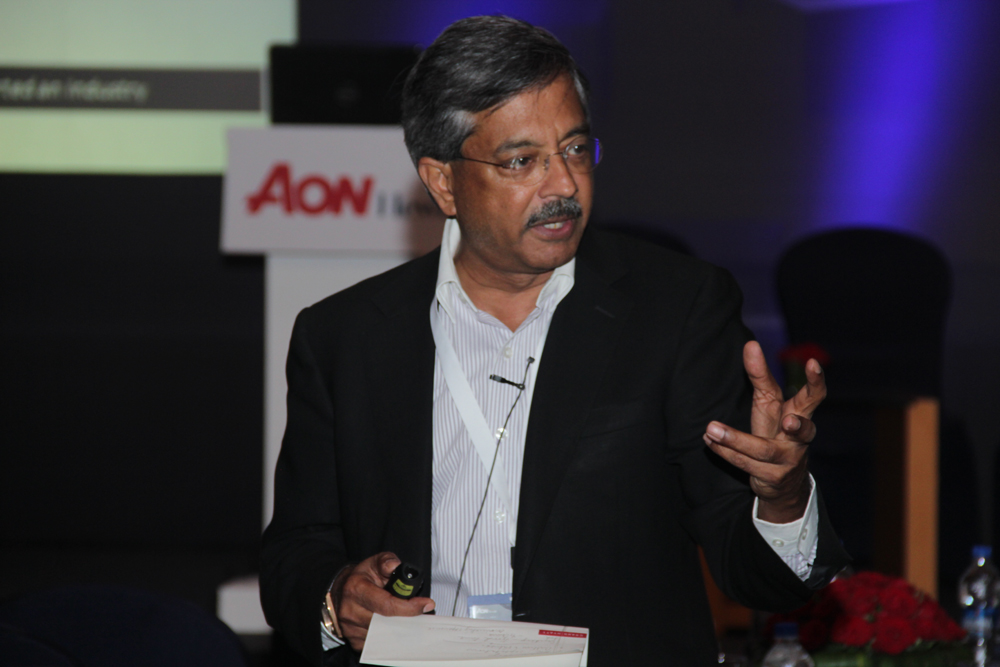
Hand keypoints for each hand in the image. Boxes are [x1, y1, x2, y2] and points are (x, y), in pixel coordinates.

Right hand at [334, 551, 434, 651]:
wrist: (340, 591)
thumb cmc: (362, 577)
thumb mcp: (373, 563)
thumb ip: (386, 561)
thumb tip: (396, 566)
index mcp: (356, 590)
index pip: (387, 604)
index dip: (409, 607)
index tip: (426, 604)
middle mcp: (350, 611)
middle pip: (387, 623)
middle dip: (407, 619)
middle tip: (420, 613)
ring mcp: (350, 629)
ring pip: (384, 636)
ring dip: (399, 628)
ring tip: (406, 617)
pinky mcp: (354, 641)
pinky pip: (378, 644)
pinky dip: (389, 637)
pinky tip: (393, 627)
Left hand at [702, 341, 824, 522]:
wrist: (784, 483)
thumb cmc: (775, 433)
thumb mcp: (769, 404)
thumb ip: (761, 377)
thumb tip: (750, 344)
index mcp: (800, 414)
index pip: (812, 397)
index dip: (815, 381)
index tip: (812, 363)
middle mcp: (798, 438)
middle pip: (803, 431)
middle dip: (799, 426)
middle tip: (790, 421)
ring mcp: (788, 460)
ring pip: (763, 450)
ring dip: (735, 439)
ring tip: (711, 428)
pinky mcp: (773, 477)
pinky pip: (746, 464)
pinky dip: (725, 452)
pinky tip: (709, 441)